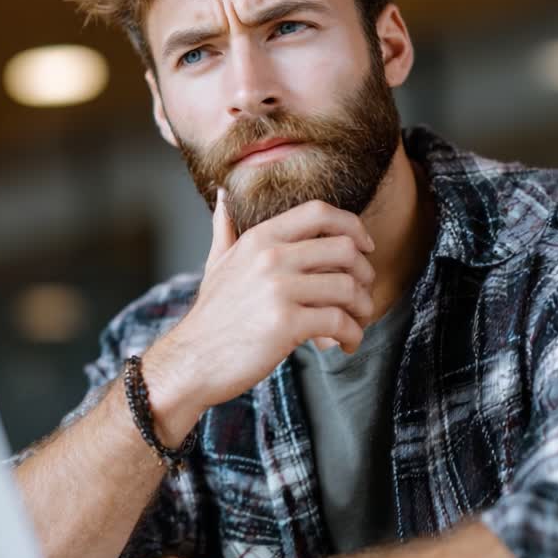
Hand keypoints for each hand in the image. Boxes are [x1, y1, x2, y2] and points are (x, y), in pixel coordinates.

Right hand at [144, 193, 375, 443]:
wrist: (191, 360)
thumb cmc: (211, 316)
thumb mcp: (216, 264)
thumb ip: (225, 229)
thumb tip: (222, 196)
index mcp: (259, 238)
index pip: (319, 212)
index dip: (352, 226)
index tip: (365, 247)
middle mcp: (270, 257)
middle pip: (345, 249)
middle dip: (366, 273)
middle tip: (363, 295)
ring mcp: (278, 290)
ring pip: (349, 288)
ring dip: (364, 309)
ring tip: (356, 323)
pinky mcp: (286, 324)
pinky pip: (339, 322)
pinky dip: (352, 335)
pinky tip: (345, 344)